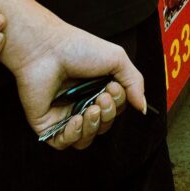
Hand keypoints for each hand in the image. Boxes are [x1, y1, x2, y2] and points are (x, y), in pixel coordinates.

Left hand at [1, 2, 147, 150]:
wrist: (46, 47)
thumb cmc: (78, 48)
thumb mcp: (118, 59)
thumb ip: (135, 83)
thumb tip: (143, 108)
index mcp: (96, 89)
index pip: (114, 110)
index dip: (117, 104)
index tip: (112, 87)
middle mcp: (80, 103)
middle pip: (103, 126)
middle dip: (108, 115)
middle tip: (101, 97)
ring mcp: (63, 115)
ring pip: (85, 138)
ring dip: (93, 127)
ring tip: (91, 109)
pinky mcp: (47, 124)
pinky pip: (64, 142)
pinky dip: (74, 135)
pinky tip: (76, 118)